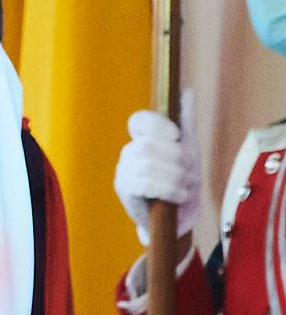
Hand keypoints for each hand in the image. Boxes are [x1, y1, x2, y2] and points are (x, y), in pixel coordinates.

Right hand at [113, 90, 200, 245]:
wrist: (174, 222)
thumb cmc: (179, 183)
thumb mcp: (188, 153)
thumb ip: (186, 122)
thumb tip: (187, 91)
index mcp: (143, 139)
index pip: (140, 121)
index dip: (157, 125)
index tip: (176, 135)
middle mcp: (129, 152)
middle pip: (149, 145)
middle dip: (176, 159)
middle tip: (191, 173)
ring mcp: (124, 171)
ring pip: (148, 165)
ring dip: (175, 177)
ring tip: (185, 188)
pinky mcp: (125, 190)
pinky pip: (144, 184)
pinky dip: (167, 190)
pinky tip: (178, 195)